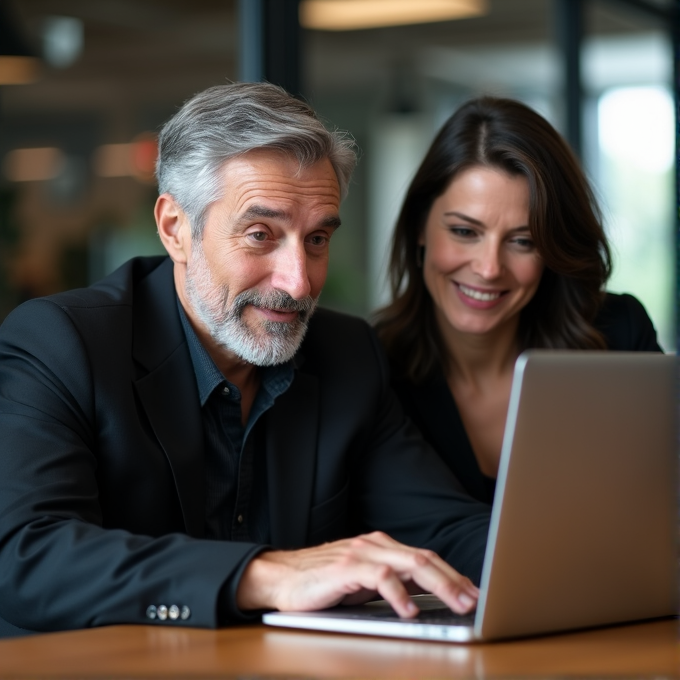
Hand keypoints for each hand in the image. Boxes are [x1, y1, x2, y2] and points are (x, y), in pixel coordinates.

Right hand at [236, 531, 478, 617]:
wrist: (280, 576)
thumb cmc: (321, 583)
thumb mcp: (362, 583)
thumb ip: (390, 584)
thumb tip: (426, 599)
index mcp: (381, 547)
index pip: (425, 558)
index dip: (452, 575)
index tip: (474, 592)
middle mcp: (375, 545)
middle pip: (424, 558)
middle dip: (454, 580)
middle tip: (476, 600)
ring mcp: (361, 553)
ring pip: (410, 563)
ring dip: (438, 584)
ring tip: (457, 603)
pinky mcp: (345, 568)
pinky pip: (380, 577)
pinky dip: (399, 593)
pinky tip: (410, 610)